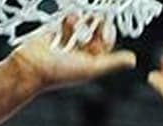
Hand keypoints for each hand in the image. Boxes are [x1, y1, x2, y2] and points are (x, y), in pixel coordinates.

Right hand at [9, 16, 136, 92]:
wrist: (29, 67)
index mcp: (90, 62)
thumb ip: (112, 63)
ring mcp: (67, 42)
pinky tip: (67, 20)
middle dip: (95, 24)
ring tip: (78, 22)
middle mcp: (80, 52)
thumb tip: (133, 60)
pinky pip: (67, 20)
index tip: (105, 25)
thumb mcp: (91, 68)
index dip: (107, 33)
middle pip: (94, 32)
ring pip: (82, 24)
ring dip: (82, 21)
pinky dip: (69, 18)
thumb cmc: (58, 72)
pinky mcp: (54, 33)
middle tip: (96, 15)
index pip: (105, 43)